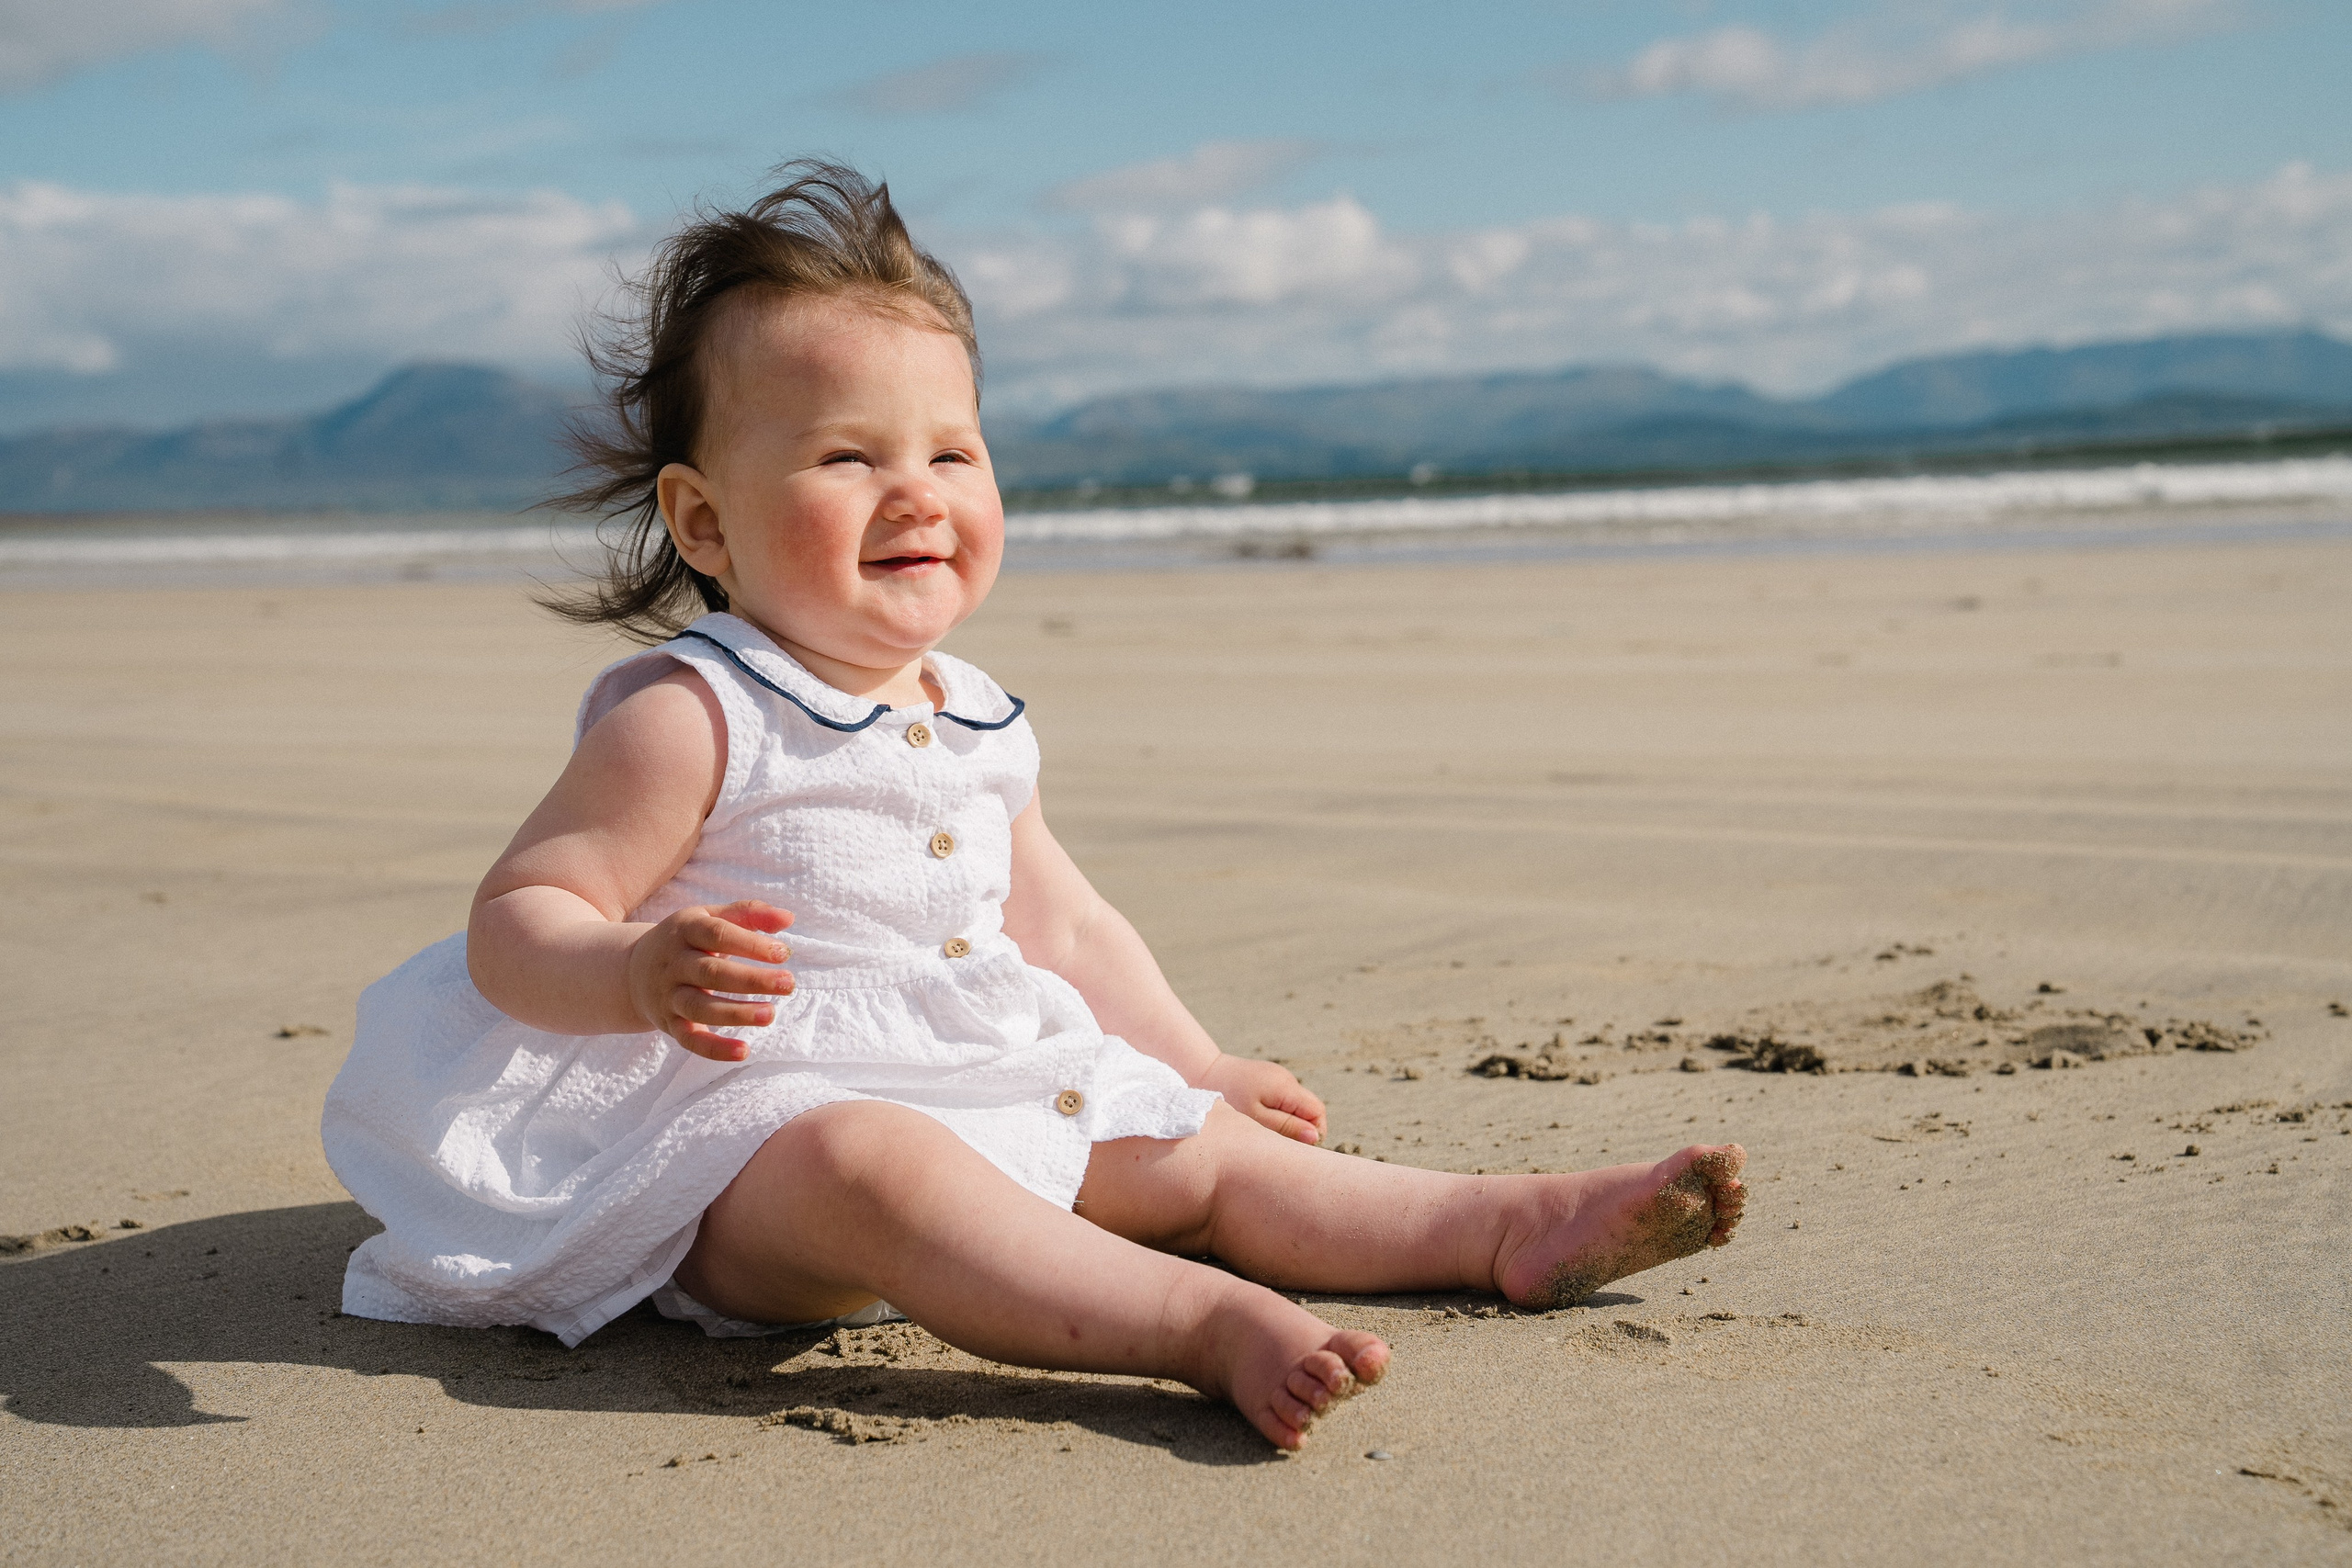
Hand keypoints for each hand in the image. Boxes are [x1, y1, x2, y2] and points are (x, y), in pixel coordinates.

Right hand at [626, 900, 793, 1061]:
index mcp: (685, 930)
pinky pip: (690, 1040)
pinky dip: (714, 1049)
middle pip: (711, 973)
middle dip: (751, 980)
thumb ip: (750, 913)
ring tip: (770, 1014)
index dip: (751, 944)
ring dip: (736, 1013)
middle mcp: (673, 963)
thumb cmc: (687, 941)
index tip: (783, 954)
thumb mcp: (711, 917)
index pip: (718, 934)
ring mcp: (669, 996)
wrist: (631, 971)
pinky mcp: (669, 1024)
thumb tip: (789, 919)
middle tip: (788, 984)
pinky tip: (744, 1051)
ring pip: (700, 1008)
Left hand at [1197, 1054, 1325, 1143]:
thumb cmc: (1225, 1099)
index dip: (1314, 1133)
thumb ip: (1286, 1128)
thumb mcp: (1256, 1119)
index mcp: (1286, 1087)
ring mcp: (1275, 1076)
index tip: (1296, 1147)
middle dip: (1300, 1129)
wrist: (1200, 1070)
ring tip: (1263, 1131)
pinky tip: (1256, 1119)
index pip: (1317, 1112)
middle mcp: (1285, 1078)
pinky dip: (1275, 1112)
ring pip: (1294, 1105)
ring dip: (1286, 1121)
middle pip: (1308, 1109)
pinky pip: (1281, 1099)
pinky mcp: (1265, 1078)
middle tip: (1278, 1143)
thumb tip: (1315, 1137)